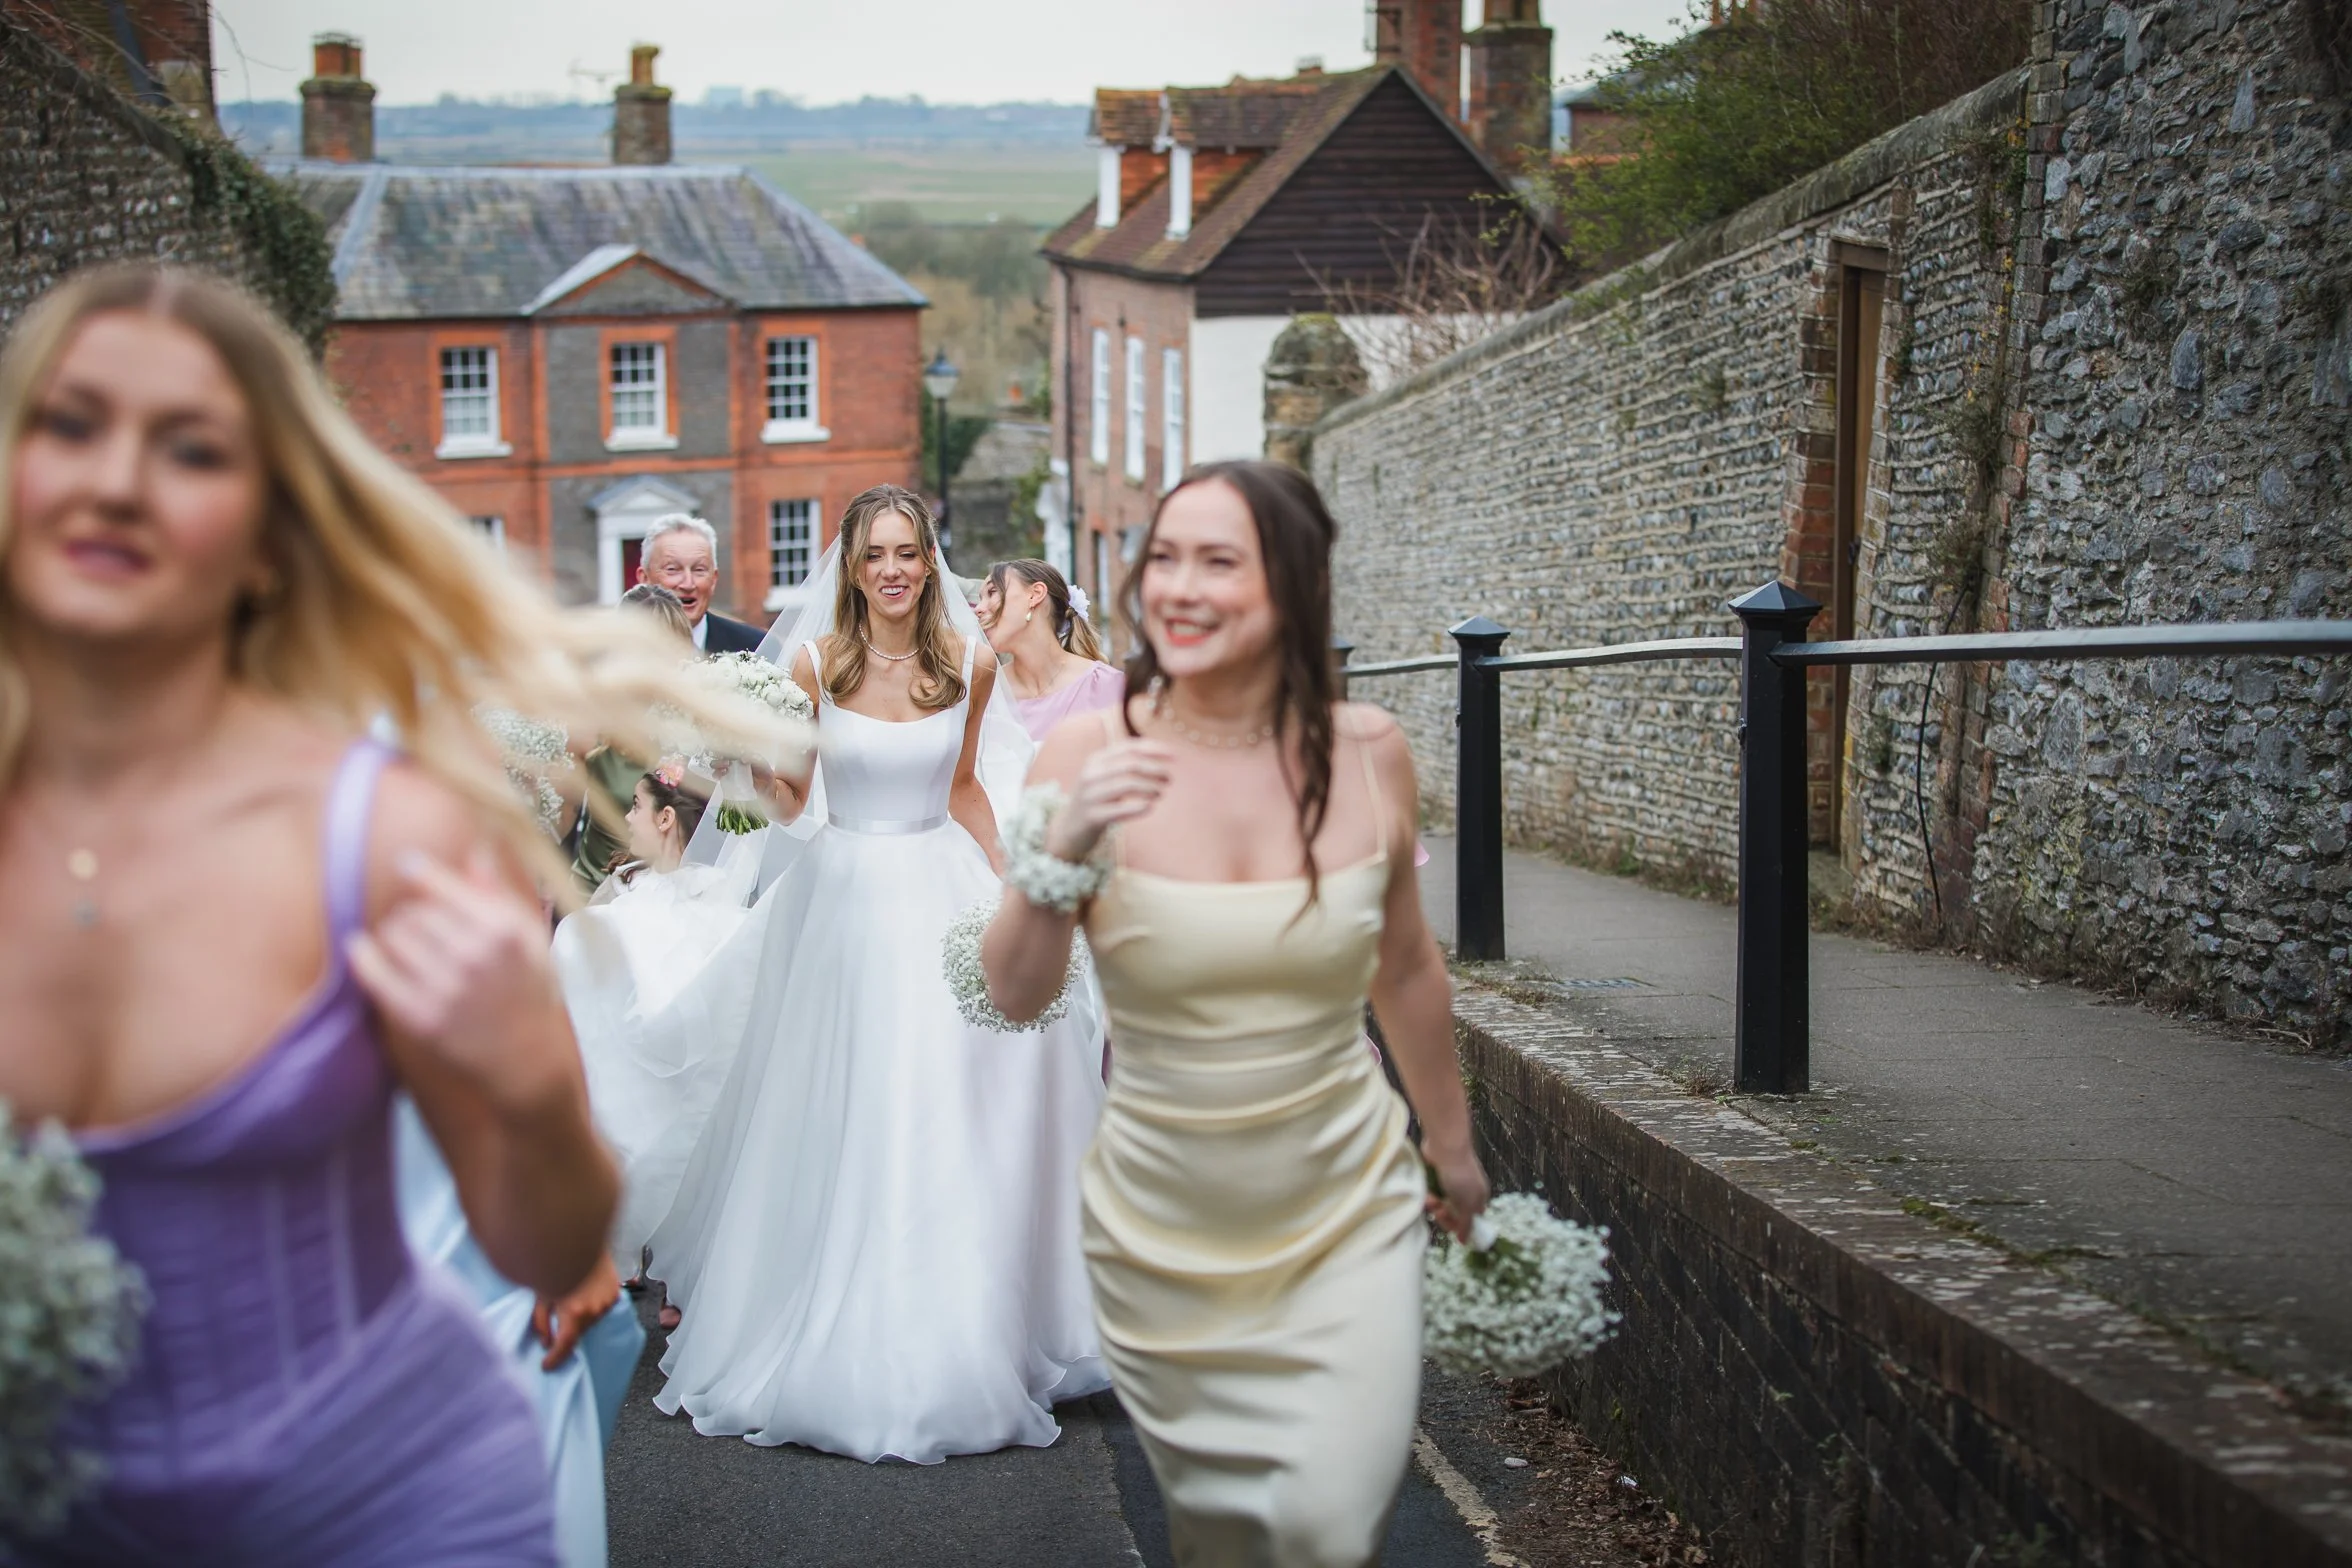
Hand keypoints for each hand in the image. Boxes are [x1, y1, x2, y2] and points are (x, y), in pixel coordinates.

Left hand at [347, 844, 572, 1111]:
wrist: (527, 1059)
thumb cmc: (529, 992)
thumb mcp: (529, 938)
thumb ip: (499, 895)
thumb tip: (475, 851)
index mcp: (504, 930)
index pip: (444, 887)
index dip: (421, 874)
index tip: (407, 867)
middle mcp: (475, 955)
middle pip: (415, 912)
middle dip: (413, 915)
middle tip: (418, 925)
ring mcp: (447, 988)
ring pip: (394, 936)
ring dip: (393, 935)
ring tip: (404, 944)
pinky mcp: (422, 1017)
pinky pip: (375, 973)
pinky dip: (363, 955)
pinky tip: (361, 948)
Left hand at [533, 1253, 622, 1369]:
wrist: (576, 1238)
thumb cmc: (554, 1263)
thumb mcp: (540, 1295)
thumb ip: (541, 1323)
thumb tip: (545, 1342)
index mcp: (574, 1312)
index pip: (565, 1345)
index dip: (555, 1358)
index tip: (547, 1365)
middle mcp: (593, 1310)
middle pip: (579, 1332)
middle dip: (567, 1331)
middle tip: (557, 1324)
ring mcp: (607, 1300)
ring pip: (592, 1319)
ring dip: (581, 1317)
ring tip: (572, 1300)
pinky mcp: (615, 1290)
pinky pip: (602, 1306)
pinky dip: (593, 1305)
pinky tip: (584, 1292)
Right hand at [1046, 740, 1175, 861]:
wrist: (1068, 829)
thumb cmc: (1096, 800)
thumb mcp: (1105, 777)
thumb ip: (1125, 764)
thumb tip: (1160, 755)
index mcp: (1096, 760)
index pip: (1129, 747)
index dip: (1154, 750)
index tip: (1175, 756)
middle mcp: (1091, 774)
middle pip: (1130, 764)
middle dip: (1155, 770)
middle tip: (1169, 779)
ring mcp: (1090, 795)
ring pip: (1127, 784)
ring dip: (1150, 787)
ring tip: (1161, 793)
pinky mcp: (1092, 816)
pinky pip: (1120, 809)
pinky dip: (1139, 807)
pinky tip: (1150, 807)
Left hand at [1421, 1142, 1491, 1243]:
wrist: (1445, 1147)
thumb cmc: (1460, 1175)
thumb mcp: (1467, 1204)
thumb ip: (1467, 1224)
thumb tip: (1466, 1242)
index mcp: (1478, 1198)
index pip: (1470, 1221)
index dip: (1459, 1226)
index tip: (1452, 1228)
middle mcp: (1465, 1192)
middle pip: (1452, 1215)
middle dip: (1443, 1215)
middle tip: (1439, 1211)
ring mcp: (1450, 1184)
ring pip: (1439, 1205)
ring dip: (1433, 1205)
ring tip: (1431, 1199)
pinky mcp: (1436, 1177)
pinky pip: (1430, 1193)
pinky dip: (1427, 1194)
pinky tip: (1426, 1192)